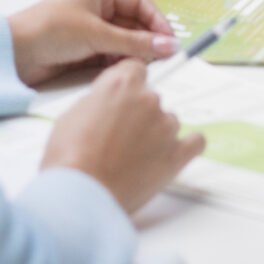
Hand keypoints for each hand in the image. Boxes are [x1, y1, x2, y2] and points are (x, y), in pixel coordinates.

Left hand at [8, 0, 179, 85]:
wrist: (12, 55)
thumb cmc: (47, 30)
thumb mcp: (96, 34)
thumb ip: (134, 42)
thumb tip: (167, 45)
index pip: (138, 3)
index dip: (156, 21)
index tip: (170, 40)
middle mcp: (95, 9)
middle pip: (133, 24)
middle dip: (147, 40)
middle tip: (164, 58)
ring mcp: (89, 32)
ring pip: (123, 43)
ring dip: (134, 54)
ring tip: (146, 67)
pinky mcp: (82, 53)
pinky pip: (110, 57)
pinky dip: (120, 64)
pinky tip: (127, 72)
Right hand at [41, 59, 206, 212]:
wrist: (81, 194)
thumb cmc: (69, 158)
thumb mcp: (71, 115)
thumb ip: (98, 102)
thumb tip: (106, 106)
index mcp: (122, 84)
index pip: (136, 69)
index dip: (127, 86)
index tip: (122, 99)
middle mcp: (148, 99)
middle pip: (151, 98)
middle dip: (138, 114)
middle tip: (120, 138)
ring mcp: (165, 126)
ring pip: (168, 121)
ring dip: (156, 134)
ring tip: (134, 158)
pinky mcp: (177, 154)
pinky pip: (195, 142)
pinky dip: (186, 147)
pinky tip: (171, 155)